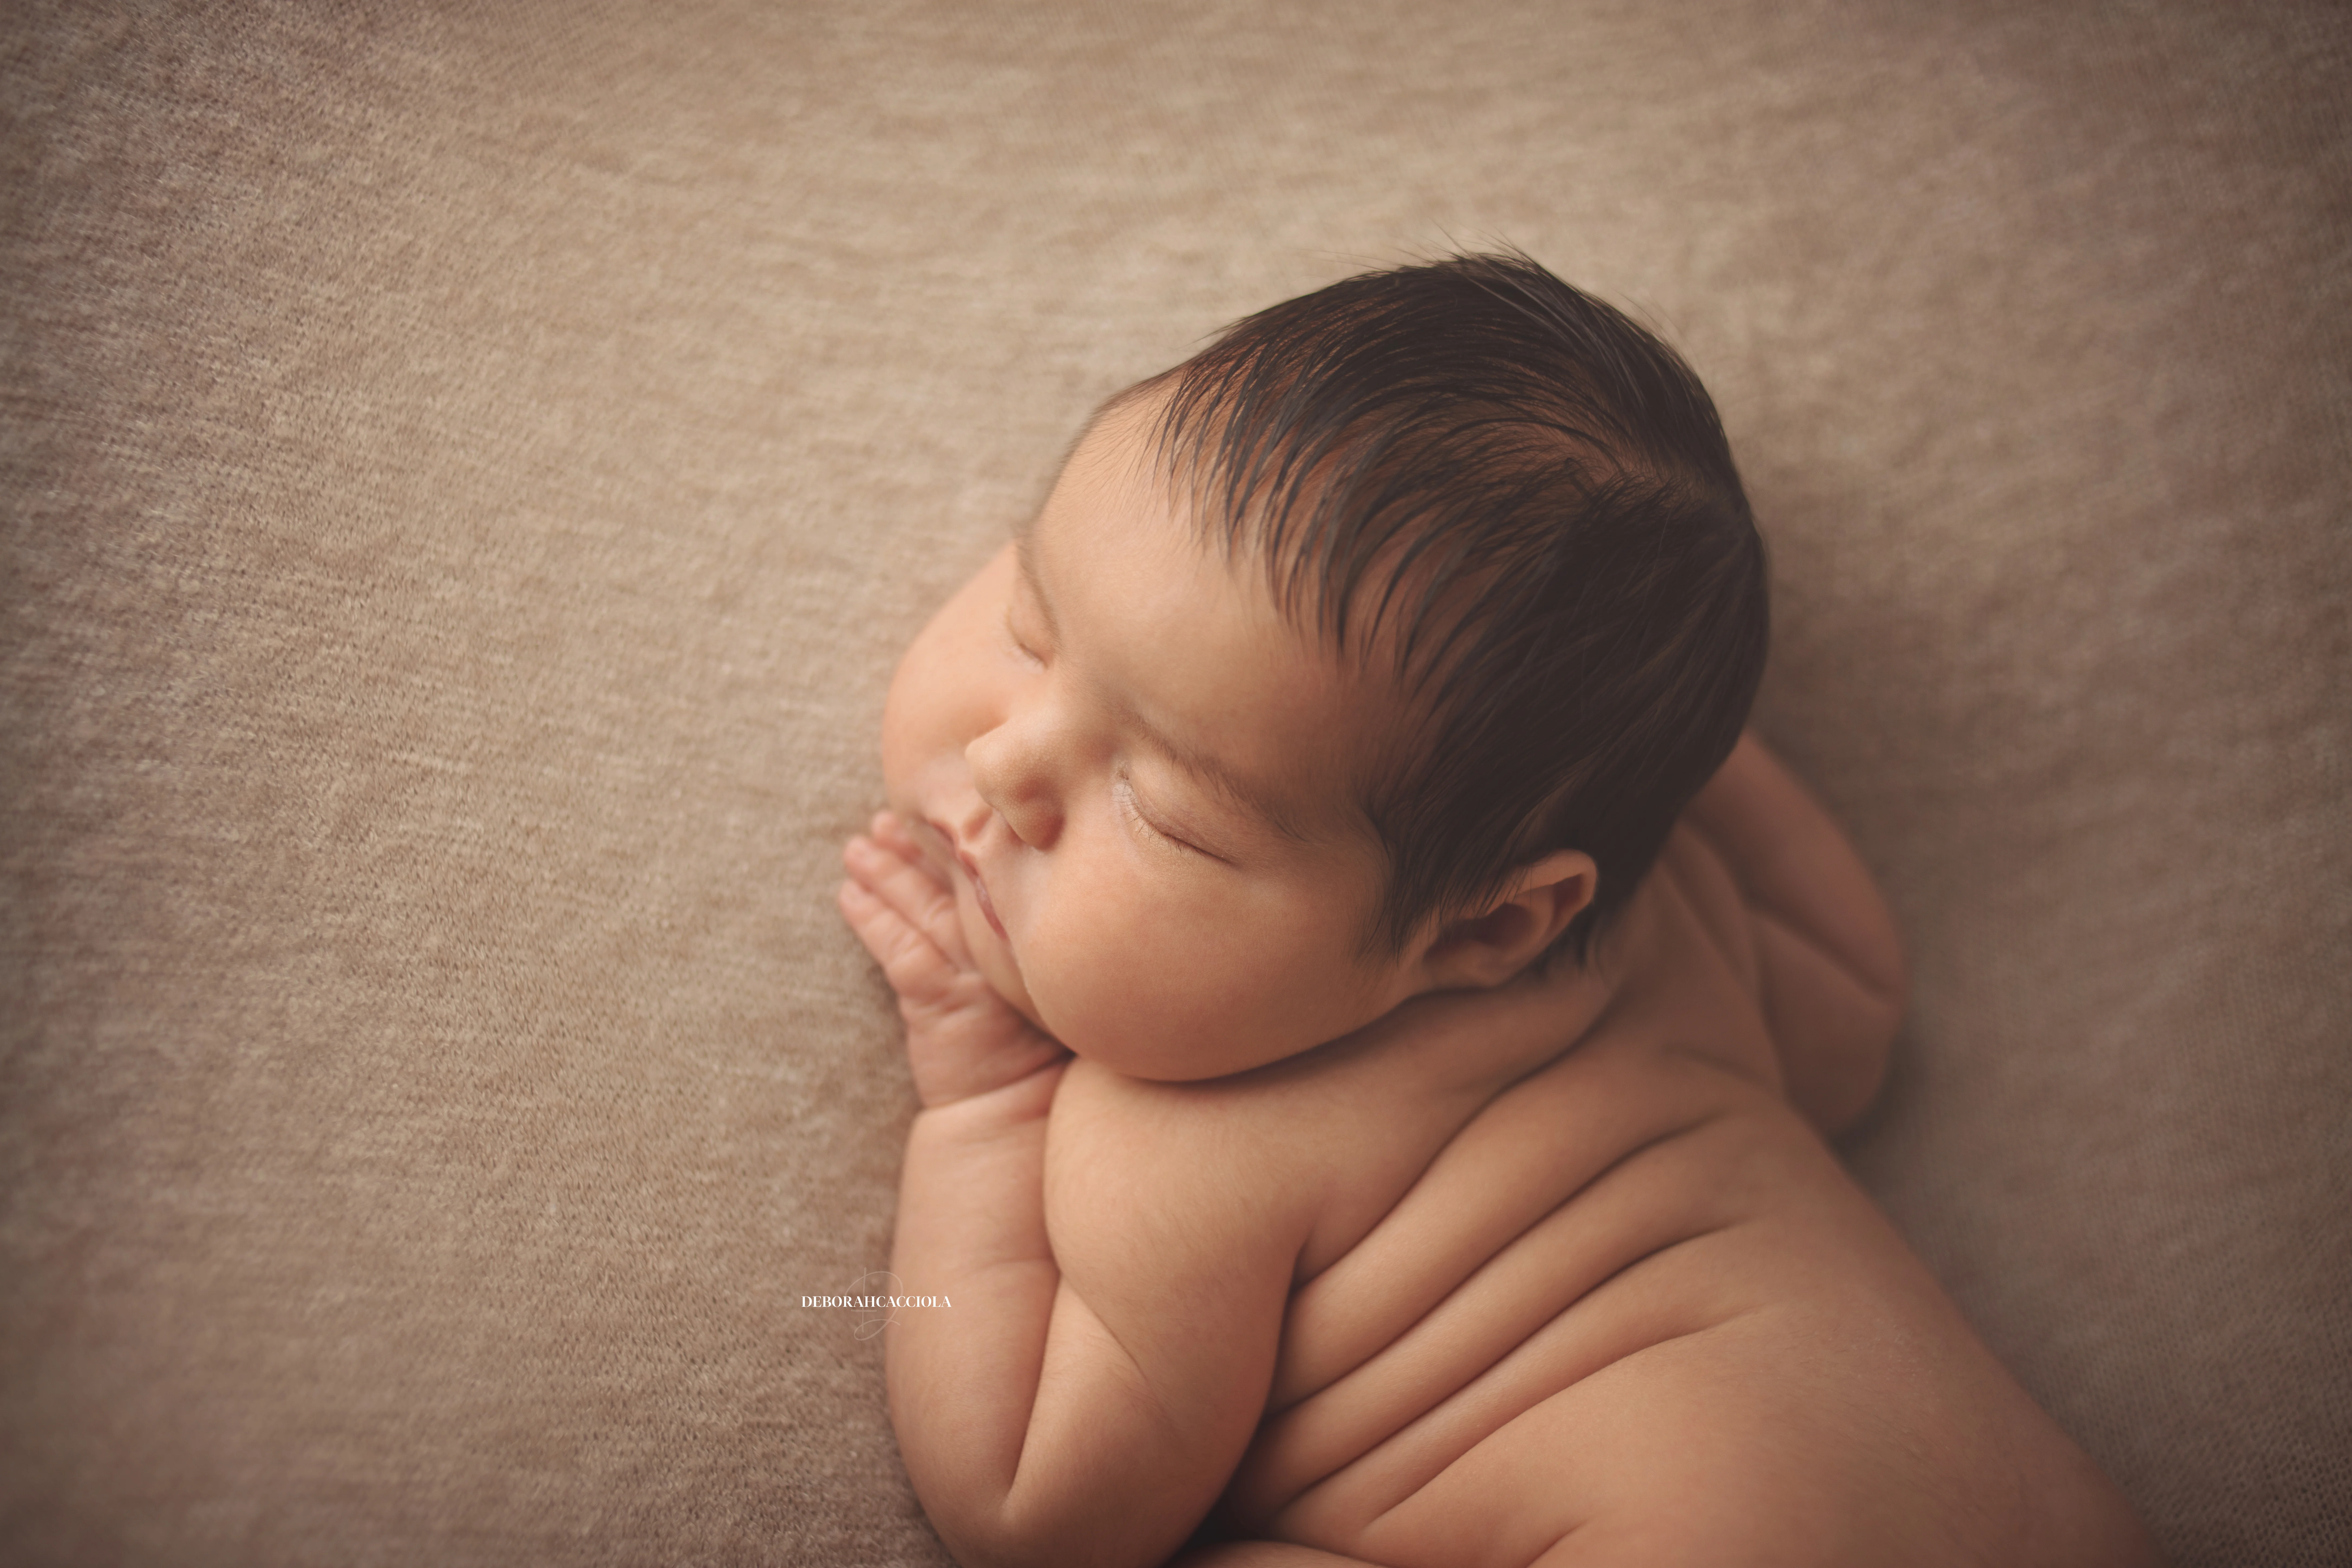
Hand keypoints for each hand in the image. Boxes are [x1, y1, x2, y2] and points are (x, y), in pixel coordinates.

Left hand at [840, 811, 1068, 1107]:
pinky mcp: (945, 1004)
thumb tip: (991, 890)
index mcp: (1029, 940)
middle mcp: (1008, 950)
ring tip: (855, 848)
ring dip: (886, 875)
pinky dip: (872, 920)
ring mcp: (978, 976)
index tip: (931, 811)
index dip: (959, 843)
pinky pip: (902, 952)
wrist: (1013, 1112)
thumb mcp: (1030, 985)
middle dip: (916, 848)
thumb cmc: (1023, 1049)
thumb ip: (1015, 938)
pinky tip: (847, 896)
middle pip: (956, 884)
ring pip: (924, 912)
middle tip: (883, 819)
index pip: (991, 878)